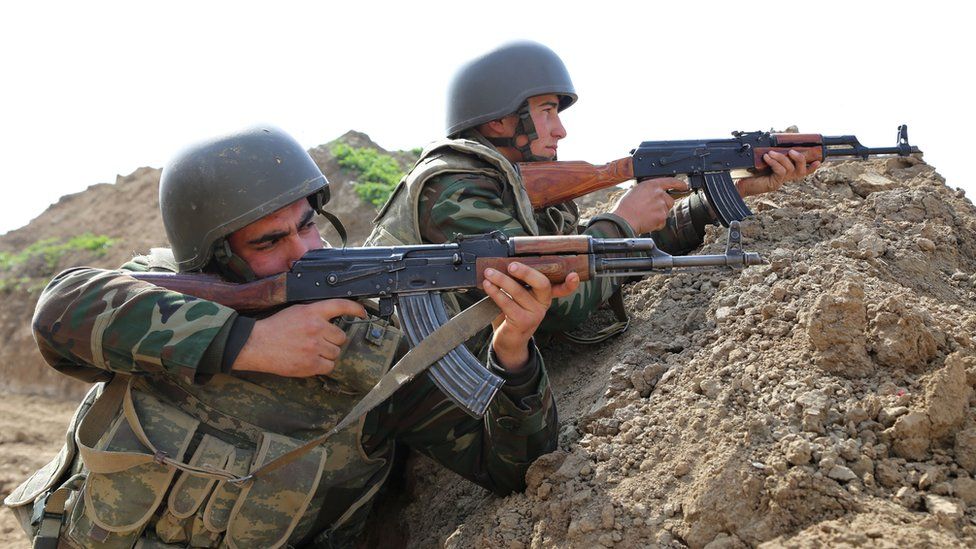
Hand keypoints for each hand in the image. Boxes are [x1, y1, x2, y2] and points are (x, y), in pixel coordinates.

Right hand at [232, 299, 366, 376]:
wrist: (257, 344)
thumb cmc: (274, 328)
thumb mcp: (295, 311)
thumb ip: (315, 313)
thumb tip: (332, 319)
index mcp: (312, 312)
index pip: (340, 306)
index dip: (355, 309)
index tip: (362, 312)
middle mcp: (316, 328)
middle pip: (341, 336)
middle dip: (332, 340)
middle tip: (318, 341)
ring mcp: (314, 347)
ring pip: (336, 352)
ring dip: (328, 353)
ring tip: (312, 351)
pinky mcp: (311, 363)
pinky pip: (329, 366)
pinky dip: (323, 365)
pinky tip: (312, 360)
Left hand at [483, 262, 578, 371]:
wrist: (508, 341)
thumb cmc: (512, 314)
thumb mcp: (519, 298)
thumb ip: (518, 283)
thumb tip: (501, 263)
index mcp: (545, 296)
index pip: (562, 289)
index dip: (570, 284)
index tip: (574, 275)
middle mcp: (543, 305)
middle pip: (542, 284)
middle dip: (526, 272)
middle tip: (511, 265)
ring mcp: (534, 314)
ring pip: (519, 291)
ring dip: (501, 280)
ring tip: (489, 273)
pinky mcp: (522, 322)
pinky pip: (507, 303)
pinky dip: (495, 292)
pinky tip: (488, 286)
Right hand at [610, 177, 687, 233]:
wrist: (624, 220)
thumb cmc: (625, 207)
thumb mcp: (635, 191)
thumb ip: (648, 190)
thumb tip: (653, 193)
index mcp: (652, 185)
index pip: (671, 181)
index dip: (680, 184)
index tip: (685, 186)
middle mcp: (659, 194)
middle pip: (670, 200)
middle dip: (663, 205)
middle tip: (651, 209)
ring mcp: (661, 206)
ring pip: (666, 211)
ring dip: (659, 214)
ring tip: (646, 215)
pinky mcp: (662, 217)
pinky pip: (662, 221)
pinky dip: (656, 223)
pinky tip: (646, 221)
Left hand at [736, 149, 820, 197]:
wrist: (738, 184)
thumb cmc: (748, 172)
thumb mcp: (762, 161)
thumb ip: (771, 154)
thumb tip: (773, 141)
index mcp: (784, 172)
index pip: (802, 171)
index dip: (811, 167)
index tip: (818, 161)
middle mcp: (784, 178)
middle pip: (801, 170)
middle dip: (800, 159)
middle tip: (792, 151)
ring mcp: (779, 182)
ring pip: (789, 169)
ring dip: (781, 158)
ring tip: (770, 153)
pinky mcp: (773, 184)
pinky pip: (780, 171)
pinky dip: (775, 162)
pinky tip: (767, 158)